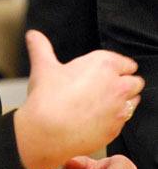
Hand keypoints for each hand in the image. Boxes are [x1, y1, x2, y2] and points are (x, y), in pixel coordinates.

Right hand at [14, 31, 143, 168]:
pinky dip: (113, 118)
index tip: (105, 70)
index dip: (116, 65)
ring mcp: (118, 109)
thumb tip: (34, 36)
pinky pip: (123, 121)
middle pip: (135, 81)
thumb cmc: (48, 98)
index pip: (126, 62)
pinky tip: (95, 118)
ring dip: (122, 100)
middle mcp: (117, 86)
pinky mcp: (116, 129)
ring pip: (133, 101)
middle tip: (103, 85)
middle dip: (123, 82)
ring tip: (100, 102)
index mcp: (103, 65)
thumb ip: (40, 47)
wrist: (48, 132)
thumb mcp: (42, 66)